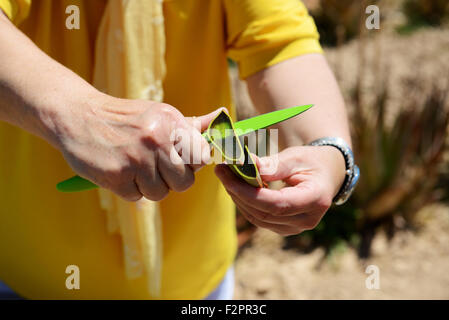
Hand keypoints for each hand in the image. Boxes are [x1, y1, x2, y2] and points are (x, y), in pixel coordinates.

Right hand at [55, 91, 221, 200]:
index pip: (202, 158)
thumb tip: (223, 119)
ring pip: (160, 193)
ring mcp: (136, 158)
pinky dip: (129, 190)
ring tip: (134, 167)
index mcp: (171, 122)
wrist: (78, 116)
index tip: (179, 160)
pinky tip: (120, 171)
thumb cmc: (126, 119)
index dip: (192, 164)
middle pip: (184, 182)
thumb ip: (191, 125)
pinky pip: (137, 198)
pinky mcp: (116, 176)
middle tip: (155, 167)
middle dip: (172, 180)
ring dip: (148, 186)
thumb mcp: (160, 114)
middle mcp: (156, 139)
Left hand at [215, 145, 345, 235]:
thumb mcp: (296, 157)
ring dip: (239, 198)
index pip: (276, 204)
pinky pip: (260, 219)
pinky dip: (246, 203)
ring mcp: (296, 227)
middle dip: (238, 193)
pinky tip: (237, 187)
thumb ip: (274, 165)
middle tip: (222, 171)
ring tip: (226, 176)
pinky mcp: (285, 228)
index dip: (249, 193)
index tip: (229, 177)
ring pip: (258, 218)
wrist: (327, 174)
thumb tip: (248, 166)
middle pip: (264, 213)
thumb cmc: (313, 162)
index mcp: (315, 200)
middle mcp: (307, 220)